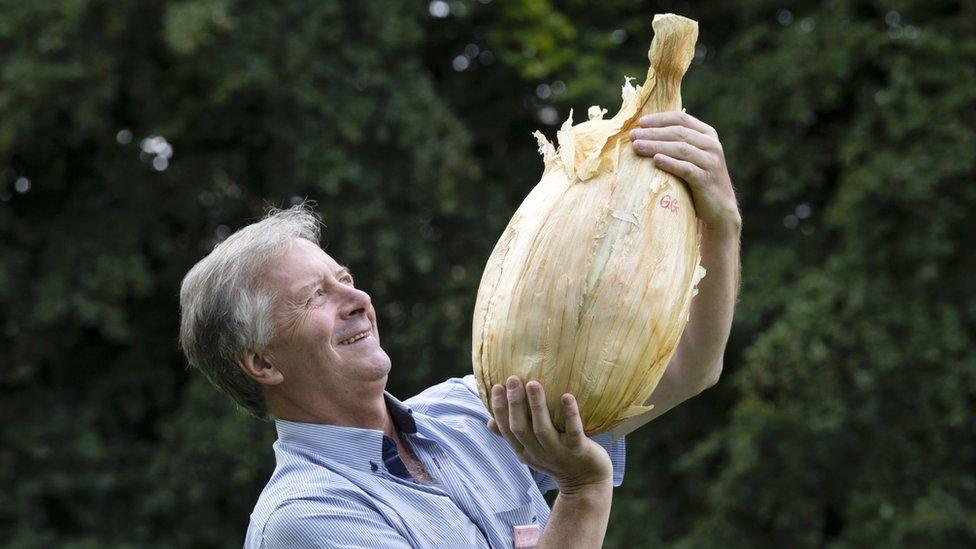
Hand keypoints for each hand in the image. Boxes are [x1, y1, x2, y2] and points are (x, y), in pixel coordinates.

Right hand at [487, 376, 612, 493]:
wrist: (586, 483)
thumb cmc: (558, 460)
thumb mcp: (531, 452)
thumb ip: (513, 436)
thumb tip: (489, 422)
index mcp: (524, 451)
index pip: (506, 429)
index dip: (500, 409)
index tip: (497, 386)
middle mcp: (538, 452)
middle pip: (520, 428)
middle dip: (514, 404)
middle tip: (513, 379)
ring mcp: (558, 452)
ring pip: (543, 429)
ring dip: (537, 406)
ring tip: (533, 383)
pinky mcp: (578, 450)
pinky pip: (573, 431)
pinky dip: (570, 414)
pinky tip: (567, 396)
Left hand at [630, 111, 740, 234]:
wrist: (718, 207)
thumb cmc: (697, 181)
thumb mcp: (691, 157)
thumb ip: (677, 143)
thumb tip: (644, 134)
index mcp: (707, 134)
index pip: (681, 119)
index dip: (659, 119)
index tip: (640, 123)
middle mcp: (712, 145)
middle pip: (678, 133)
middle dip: (653, 133)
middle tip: (633, 136)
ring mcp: (711, 162)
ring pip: (681, 149)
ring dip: (656, 146)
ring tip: (637, 147)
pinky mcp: (707, 179)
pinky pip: (686, 169)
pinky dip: (670, 163)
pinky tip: (656, 160)